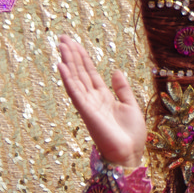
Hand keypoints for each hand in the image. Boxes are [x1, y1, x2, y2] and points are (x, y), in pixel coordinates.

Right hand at [57, 35, 146, 167]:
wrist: (130, 154)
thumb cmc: (132, 136)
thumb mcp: (131, 106)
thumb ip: (122, 89)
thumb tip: (115, 71)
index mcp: (104, 97)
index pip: (90, 73)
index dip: (83, 58)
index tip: (74, 44)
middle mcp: (93, 99)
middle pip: (80, 73)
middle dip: (72, 55)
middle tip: (62, 38)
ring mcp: (89, 106)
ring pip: (76, 79)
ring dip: (68, 62)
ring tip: (62, 46)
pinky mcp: (87, 113)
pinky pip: (75, 93)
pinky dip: (68, 80)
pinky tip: (61, 66)